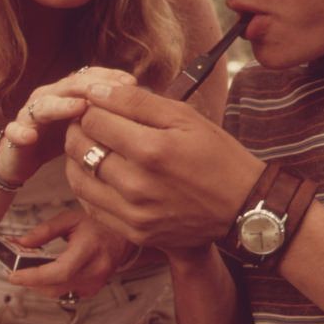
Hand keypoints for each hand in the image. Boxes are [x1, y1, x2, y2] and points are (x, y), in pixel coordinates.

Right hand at [0, 67, 136, 184]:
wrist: (20, 158)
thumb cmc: (60, 139)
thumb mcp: (89, 126)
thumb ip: (110, 115)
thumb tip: (150, 108)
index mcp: (70, 92)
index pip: (92, 76)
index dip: (110, 77)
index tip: (133, 83)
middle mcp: (50, 96)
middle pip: (70, 85)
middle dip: (91, 87)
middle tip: (111, 93)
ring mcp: (30, 114)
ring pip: (44, 104)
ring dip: (61, 105)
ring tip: (79, 108)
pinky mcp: (14, 134)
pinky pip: (15, 131)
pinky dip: (21, 132)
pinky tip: (30, 137)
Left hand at [5, 208, 136, 298]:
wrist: (122, 237)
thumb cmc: (97, 225)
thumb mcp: (70, 219)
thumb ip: (44, 231)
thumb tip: (21, 243)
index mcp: (90, 249)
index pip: (59, 271)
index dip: (34, 276)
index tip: (14, 275)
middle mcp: (95, 269)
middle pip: (55, 286)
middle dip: (31, 282)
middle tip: (16, 272)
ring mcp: (96, 282)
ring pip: (59, 293)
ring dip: (40, 285)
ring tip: (29, 272)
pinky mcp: (94, 289)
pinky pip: (67, 293)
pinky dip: (54, 286)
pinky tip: (49, 275)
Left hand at [64, 83, 264, 248]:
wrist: (244, 206)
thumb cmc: (218, 155)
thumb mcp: (185, 117)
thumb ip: (138, 101)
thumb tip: (96, 91)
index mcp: (152, 149)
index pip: (93, 120)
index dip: (92, 107)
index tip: (100, 105)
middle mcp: (138, 185)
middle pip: (80, 149)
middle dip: (79, 129)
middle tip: (91, 122)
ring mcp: (134, 213)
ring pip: (79, 180)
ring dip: (78, 159)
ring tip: (94, 146)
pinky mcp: (135, 233)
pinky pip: (91, 207)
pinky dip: (89, 187)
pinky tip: (102, 174)